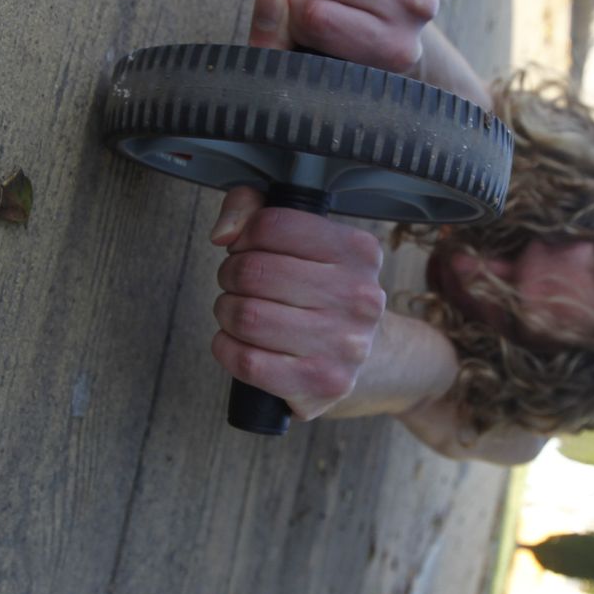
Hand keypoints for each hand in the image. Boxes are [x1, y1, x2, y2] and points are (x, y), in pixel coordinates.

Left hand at [208, 186, 386, 419]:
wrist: (369, 360)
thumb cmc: (323, 293)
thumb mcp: (304, 241)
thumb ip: (254, 210)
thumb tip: (223, 232)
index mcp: (358, 252)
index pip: (274, 225)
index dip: (245, 236)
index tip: (246, 248)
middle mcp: (359, 297)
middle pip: (253, 271)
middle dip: (230, 275)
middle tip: (238, 283)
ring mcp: (343, 344)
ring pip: (246, 316)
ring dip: (227, 312)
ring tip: (239, 311)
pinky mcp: (321, 383)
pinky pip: (246, 360)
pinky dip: (227, 348)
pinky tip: (237, 342)